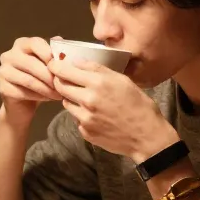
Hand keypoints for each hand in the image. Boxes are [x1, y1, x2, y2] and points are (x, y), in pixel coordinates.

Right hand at [0, 37, 61, 116]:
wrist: (23, 102)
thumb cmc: (39, 78)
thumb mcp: (47, 63)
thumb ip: (54, 52)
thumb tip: (60, 43)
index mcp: (20, 44)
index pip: (35, 43)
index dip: (49, 54)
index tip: (61, 66)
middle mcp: (8, 55)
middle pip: (31, 63)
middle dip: (49, 75)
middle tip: (63, 84)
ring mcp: (3, 72)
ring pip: (28, 80)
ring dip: (47, 88)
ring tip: (59, 94)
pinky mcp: (3, 88)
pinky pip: (24, 93)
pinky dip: (39, 96)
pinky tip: (49, 98)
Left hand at [50, 57, 178, 159]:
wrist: (146, 137)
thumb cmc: (139, 106)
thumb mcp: (123, 80)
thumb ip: (98, 70)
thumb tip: (77, 62)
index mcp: (98, 83)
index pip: (65, 70)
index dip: (56, 66)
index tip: (54, 64)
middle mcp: (88, 100)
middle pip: (61, 86)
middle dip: (61, 81)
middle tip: (65, 79)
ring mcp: (85, 118)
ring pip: (66, 102)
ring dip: (72, 98)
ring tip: (87, 99)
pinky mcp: (85, 131)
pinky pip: (75, 118)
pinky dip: (81, 114)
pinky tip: (96, 115)